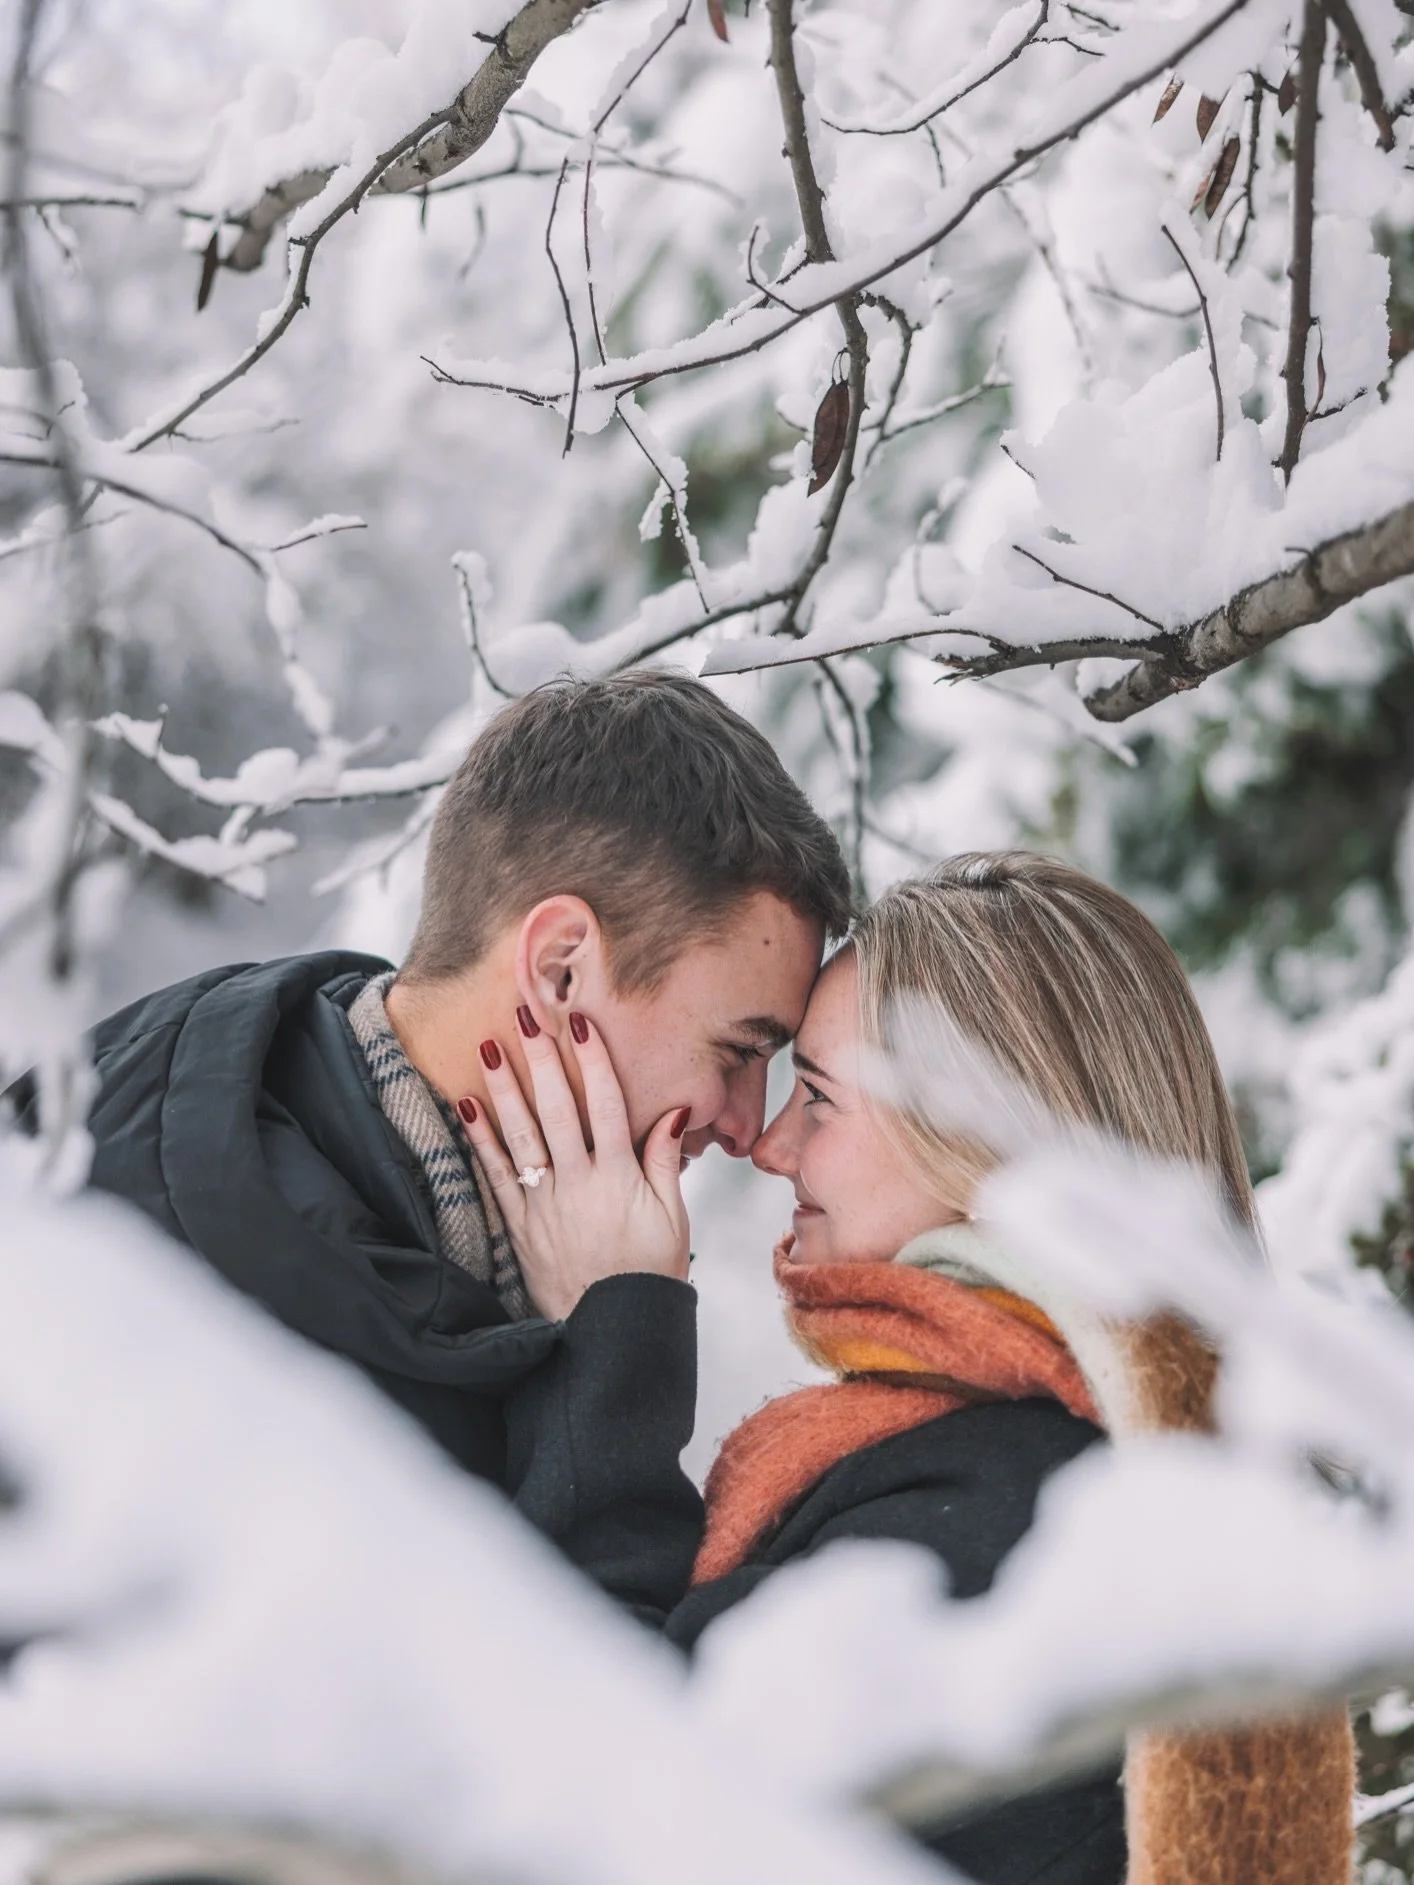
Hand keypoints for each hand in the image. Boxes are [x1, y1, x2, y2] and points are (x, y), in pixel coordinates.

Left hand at [458, 1011, 690, 1320]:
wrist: (611, 1330)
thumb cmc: (647, 1273)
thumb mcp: (672, 1216)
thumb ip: (665, 1161)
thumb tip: (673, 1112)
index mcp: (620, 1176)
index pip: (608, 1104)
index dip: (593, 1061)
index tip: (579, 1024)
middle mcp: (579, 1182)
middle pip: (558, 1109)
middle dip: (542, 1059)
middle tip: (526, 1016)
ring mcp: (545, 1202)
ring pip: (521, 1134)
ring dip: (504, 1088)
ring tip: (490, 1048)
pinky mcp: (520, 1224)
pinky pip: (495, 1175)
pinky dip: (480, 1140)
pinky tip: (467, 1106)